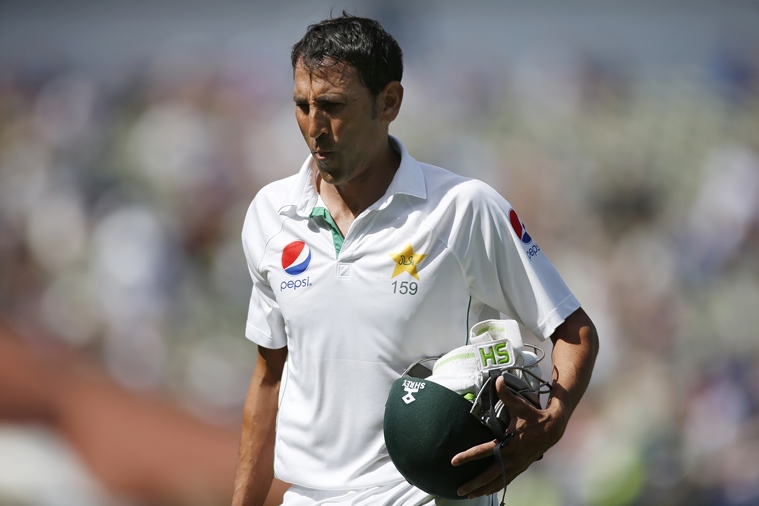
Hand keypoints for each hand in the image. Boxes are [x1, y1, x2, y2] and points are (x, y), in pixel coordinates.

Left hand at [450, 375, 565, 497]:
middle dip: (474, 484)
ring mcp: (517, 465)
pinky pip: (505, 481)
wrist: (554, 428)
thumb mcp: (520, 404)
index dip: (468, 456)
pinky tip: (486, 491)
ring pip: (497, 482)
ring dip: (483, 489)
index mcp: (509, 444)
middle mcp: (512, 458)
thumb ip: (506, 393)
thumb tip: (498, 379)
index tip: (454, 461)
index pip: (484, 451)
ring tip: (468, 496)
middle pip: (489, 475)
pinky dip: (495, 487)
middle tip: (458, 490)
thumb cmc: (534, 416)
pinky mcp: (520, 467)